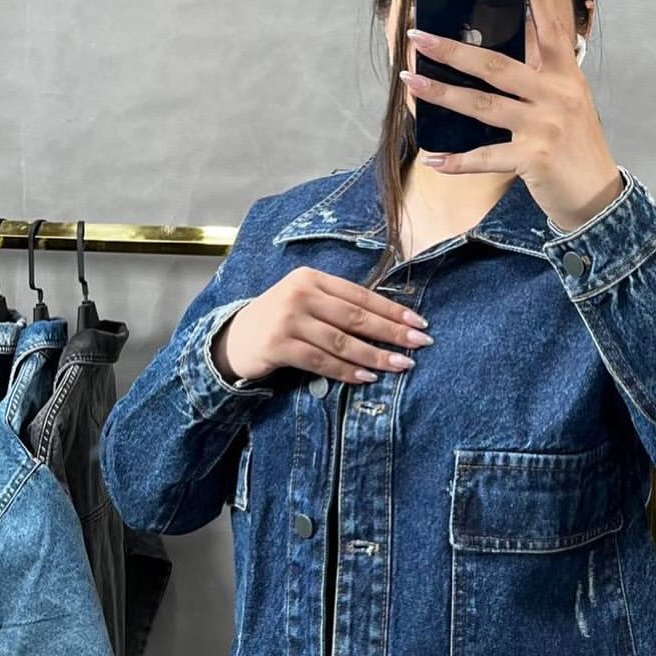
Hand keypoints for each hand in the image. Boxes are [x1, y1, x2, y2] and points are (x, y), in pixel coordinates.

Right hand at [212, 266, 434, 385]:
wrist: (235, 338)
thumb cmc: (280, 320)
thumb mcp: (306, 302)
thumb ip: (338, 305)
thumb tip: (389, 321)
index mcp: (312, 278)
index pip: (361, 295)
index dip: (392, 309)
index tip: (418, 322)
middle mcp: (300, 294)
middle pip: (355, 317)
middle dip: (392, 332)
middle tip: (419, 343)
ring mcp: (287, 320)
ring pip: (341, 341)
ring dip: (374, 356)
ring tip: (401, 365)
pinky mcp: (278, 345)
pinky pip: (321, 361)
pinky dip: (346, 371)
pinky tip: (367, 378)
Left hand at [399, 0, 624, 230]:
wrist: (596, 196)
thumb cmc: (575, 146)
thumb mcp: (568, 102)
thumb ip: (544, 74)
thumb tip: (514, 46)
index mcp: (565, 76)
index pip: (552, 26)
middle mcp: (556, 95)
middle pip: (497, 64)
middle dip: (453, 49)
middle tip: (419, 36)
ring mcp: (544, 127)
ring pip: (483, 106)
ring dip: (442, 94)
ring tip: (412, 82)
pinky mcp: (533, 159)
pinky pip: (485, 158)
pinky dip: (457, 161)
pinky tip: (433, 158)